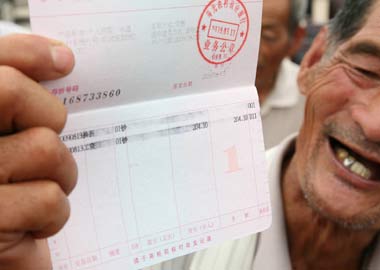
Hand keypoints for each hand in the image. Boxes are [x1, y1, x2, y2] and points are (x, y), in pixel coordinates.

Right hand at [0, 34, 76, 269]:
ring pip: (44, 147)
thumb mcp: (6, 140)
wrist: (1, 259)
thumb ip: (16, 94)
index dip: (26, 52)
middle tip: (45, 144)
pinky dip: (53, 214)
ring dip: (59, 174)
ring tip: (41, 190)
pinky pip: (48, 198)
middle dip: (48, 117)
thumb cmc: (7, 194)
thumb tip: (60, 57)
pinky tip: (34, 224)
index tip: (63, 62)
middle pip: (9, 92)